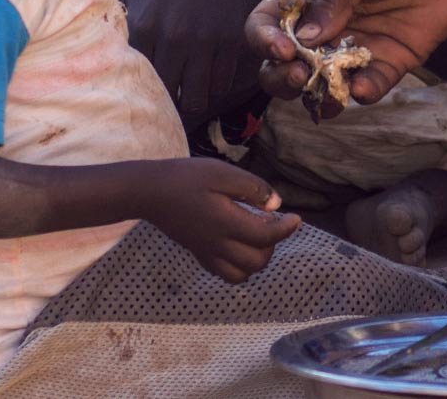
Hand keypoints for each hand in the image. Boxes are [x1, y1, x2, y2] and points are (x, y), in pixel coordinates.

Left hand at [124, 0, 268, 118]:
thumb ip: (130, 26)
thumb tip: (113, 58)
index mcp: (145, 26)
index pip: (138, 79)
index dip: (140, 93)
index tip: (141, 98)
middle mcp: (174, 38)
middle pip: (168, 95)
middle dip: (165, 104)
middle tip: (164, 106)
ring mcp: (205, 39)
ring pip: (198, 97)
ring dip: (191, 101)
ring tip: (186, 98)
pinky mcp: (230, 36)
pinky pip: (222, 81)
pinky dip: (214, 87)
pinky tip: (206, 80)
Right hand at [133, 157, 300, 282]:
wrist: (150, 192)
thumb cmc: (186, 177)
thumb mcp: (222, 172)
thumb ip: (252, 188)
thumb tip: (276, 204)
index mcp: (227, 223)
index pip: (267, 236)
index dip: (287, 228)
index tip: (296, 217)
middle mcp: (218, 244)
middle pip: (256, 262)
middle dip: (272, 245)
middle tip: (271, 222)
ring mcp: (206, 252)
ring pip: (241, 274)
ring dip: (257, 259)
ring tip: (256, 236)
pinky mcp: (198, 253)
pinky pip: (224, 272)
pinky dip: (238, 265)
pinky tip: (238, 243)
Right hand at [246, 0, 446, 106]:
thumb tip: (306, 37)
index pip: (270, 19)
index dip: (264, 38)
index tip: (282, 48)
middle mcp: (330, 20)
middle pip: (288, 61)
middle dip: (282, 76)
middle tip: (298, 76)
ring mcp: (361, 41)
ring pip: (325, 81)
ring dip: (319, 93)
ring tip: (326, 92)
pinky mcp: (394, 57)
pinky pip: (371, 84)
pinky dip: (363, 92)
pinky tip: (363, 88)